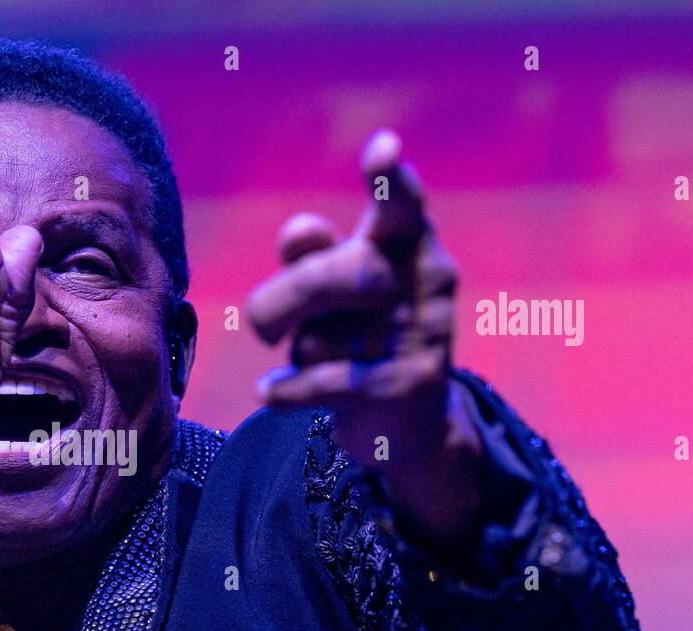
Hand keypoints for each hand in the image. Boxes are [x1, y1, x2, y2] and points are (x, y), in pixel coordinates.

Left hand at [246, 129, 482, 542]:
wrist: (406, 420)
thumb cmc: (358, 332)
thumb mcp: (332, 289)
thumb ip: (311, 258)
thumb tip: (300, 233)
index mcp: (408, 240)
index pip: (402, 202)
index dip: (390, 179)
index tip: (381, 148)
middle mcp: (428, 278)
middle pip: (341, 274)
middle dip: (285, 300)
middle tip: (264, 330)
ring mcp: (427, 331)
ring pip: (325, 335)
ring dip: (300, 354)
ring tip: (315, 362)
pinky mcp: (413, 384)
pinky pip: (329, 380)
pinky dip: (288, 389)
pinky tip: (268, 392)